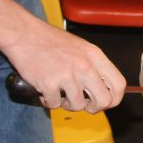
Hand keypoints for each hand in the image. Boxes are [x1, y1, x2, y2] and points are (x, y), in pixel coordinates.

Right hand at [7, 24, 126, 112]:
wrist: (24, 34)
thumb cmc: (50, 40)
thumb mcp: (81, 48)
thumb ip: (93, 66)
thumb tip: (102, 89)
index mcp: (95, 56)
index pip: (119, 84)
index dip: (114, 98)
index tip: (105, 102)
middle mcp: (85, 66)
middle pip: (103, 101)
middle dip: (93, 107)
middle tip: (83, 103)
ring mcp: (67, 75)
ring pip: (77, 106)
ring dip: (67, 104)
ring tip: (59, 93)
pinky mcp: (49, 83)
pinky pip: (54, 104)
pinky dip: (49, 101)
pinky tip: (45, 90)